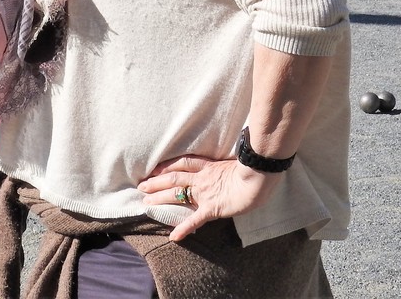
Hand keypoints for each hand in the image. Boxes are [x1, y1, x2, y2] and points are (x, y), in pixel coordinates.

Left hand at [138, 154, 283, 240]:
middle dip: (156, 182)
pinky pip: (195, 219)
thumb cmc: (253, 169)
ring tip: (146, 203)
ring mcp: (206, 192)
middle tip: (141, 186)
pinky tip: (173, 237)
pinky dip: (183, 228)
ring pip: (177, 193)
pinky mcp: (212, 207)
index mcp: (208, 166)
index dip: (166, 166)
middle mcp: (202, 178)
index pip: (182, 163)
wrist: (259, 176)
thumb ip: (227, 167)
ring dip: (160, 198)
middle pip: (173, 178)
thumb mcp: (236, 164)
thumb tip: (229, 168)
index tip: (154, 169)